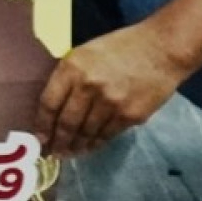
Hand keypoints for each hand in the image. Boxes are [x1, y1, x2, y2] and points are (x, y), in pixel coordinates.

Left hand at [37, 24, 189, 156]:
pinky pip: (107, 135)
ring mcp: (110, 104)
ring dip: (76, 146)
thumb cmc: (121, 47)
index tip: (39, 139)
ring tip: (70, 153)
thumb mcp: (85, 53)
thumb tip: (55, 106)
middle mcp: (88, 87)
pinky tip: (90, 147)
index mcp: (72, 68)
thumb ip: (69, 76)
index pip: (49, 103)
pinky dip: (96, 143)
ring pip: (86, 133)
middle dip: (58, 142)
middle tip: (54, 153)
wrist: (161, 49)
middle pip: (66, 123)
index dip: (42, 125)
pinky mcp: (130, 116)